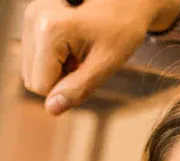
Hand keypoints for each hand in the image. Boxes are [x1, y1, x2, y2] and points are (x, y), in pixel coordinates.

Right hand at [22, 0, 179, 114]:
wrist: (127, 2)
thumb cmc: (122, 30)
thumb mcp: (106, 65)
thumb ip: (78, 88)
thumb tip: (52, 109)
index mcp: (50, 30)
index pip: (40, 86)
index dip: (65, 88)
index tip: (86, 70)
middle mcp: (33, 20)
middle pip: (32, 79)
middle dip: (59, 80)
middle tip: (84, 63)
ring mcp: (30, 18)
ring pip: (33, 70)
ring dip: (57, 71)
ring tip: (80, 54)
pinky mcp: (33, 20)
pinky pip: (36, 59)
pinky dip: (55, 60)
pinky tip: (73, 48)